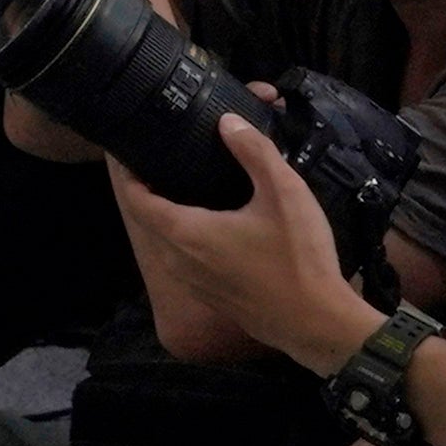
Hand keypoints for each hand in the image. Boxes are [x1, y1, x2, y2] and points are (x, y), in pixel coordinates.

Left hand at [111, 113, 377, 373]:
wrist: (319, 325)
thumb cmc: (299, 258)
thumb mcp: (284, 193)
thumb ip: (254, 152)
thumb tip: (226, 121)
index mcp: (185, 233)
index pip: (135, 199)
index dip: (126, 173)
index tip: (127, 150)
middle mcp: (178, 261)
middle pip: (145, 219)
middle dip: (143, 189)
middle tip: (154, 160)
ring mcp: (193, 283)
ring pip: (163, 242)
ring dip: (162, 215)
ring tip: (176, 185)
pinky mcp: (211, 297)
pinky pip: (181, 260)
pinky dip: (180, 237)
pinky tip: (206, 223)